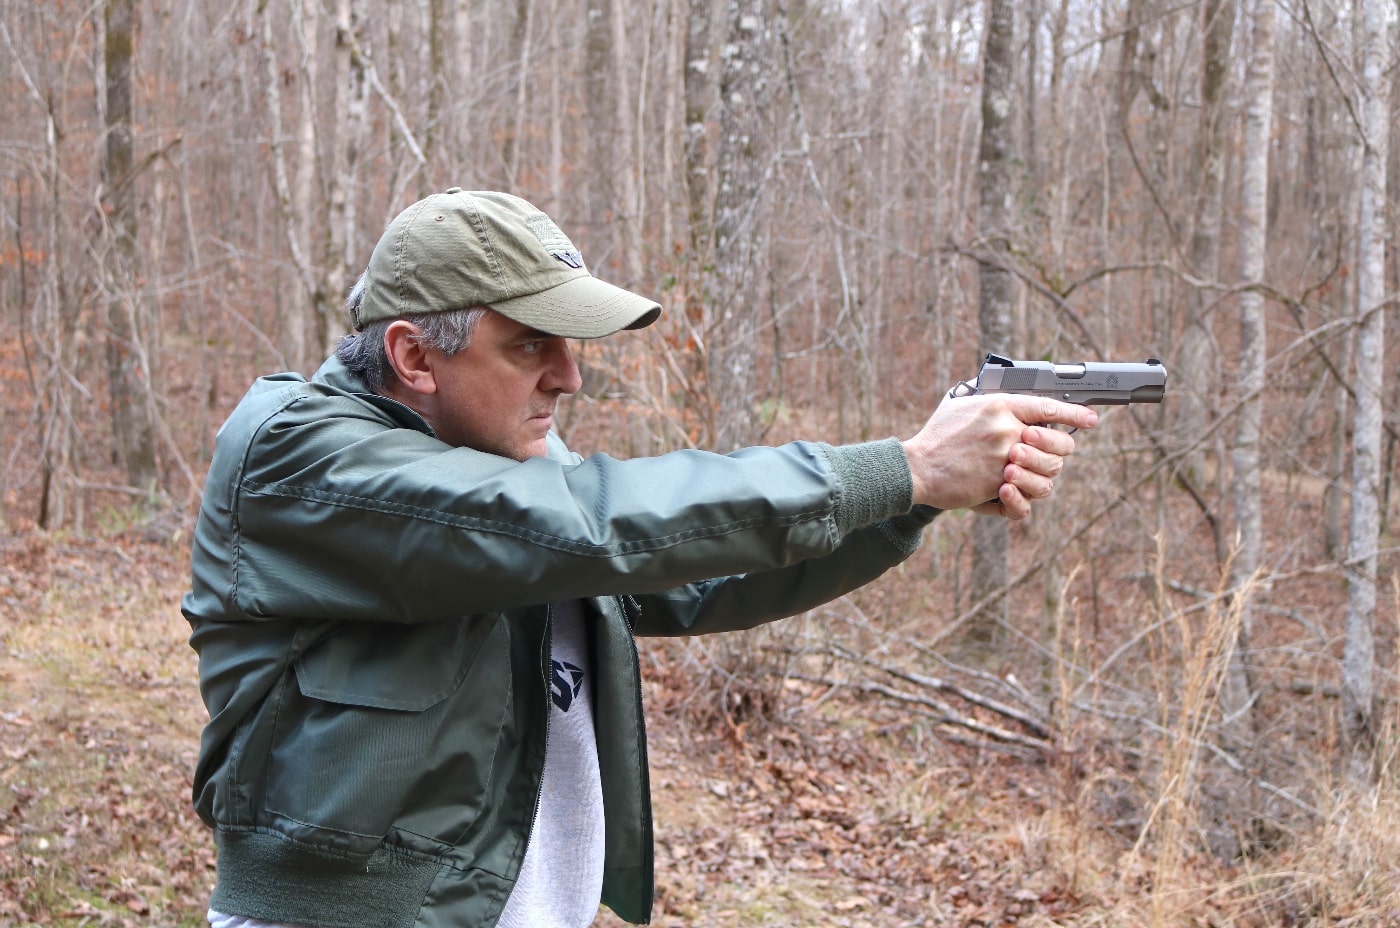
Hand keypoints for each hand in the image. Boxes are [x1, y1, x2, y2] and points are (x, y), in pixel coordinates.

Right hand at [900, 394, 1096, 518]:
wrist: (915, 467)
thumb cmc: (936, 436)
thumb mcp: (957, 403)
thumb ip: (982, 393)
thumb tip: (995, 380)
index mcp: (1000, 406)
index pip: (1048, 407)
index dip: (1075, 414)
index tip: (1091, 419)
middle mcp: (1007, 431)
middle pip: (1059, 444)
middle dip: (1061, 450)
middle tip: (1052, 453)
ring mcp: (1004, 459)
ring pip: (1049, 474)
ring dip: (1040, 477)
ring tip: (1020, 474)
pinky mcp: (997, 485)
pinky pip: (1027, 499)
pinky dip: (1022, 500)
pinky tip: (1011, 492)